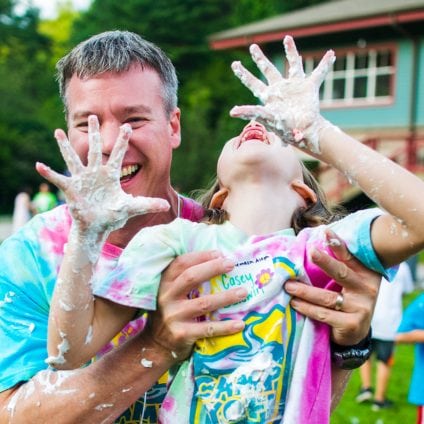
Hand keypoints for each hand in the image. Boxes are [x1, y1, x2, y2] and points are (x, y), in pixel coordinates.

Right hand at [35, 115, 168, 258]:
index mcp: (110, 175)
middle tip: (93, 115)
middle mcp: (95, 173)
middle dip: (94, 133)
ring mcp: (82, 179)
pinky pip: (58, 179)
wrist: (98, 225)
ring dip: (65, 146)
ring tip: (58, 131)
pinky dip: (49, 173)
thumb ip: (147, 204)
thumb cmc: (114, 215)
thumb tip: (167, 207)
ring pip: (73, 159)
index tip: (128, 126)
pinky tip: (39, 165)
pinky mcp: (72, 189)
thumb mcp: (131, 208)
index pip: (119, 155)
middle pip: (95, 149)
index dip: (123, 141)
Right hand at [147, 251, 246, 360]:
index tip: (220, 253)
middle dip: (213, 268)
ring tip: (243, 292)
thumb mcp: (171, 293)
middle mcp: (167, 297)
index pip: (181, 263)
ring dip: (226, 297)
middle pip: (191, 277)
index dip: (200, 256)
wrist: (156, 345)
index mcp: (165, 283)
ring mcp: (173, 316)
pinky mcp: (182, 334)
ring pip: (203, 303)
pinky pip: (208, 328)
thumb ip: (186, 279)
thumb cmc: (171, 312)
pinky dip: (225, 326)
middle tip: (232, 264)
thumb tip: (217, 261)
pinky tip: (240, 324)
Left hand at [230, 35, 335, 153]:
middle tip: (253, 47)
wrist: (304, 132)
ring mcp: (295, 87)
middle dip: (260, 59)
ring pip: (293, 64)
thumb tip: (232, 111)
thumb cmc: (285, 128)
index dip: (244, 74)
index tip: (235, 64)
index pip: (253, 83)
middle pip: (268, 70)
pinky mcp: (309, 87)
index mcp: (269, 96)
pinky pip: (318, 73)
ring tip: (287, 38)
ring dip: (291, 51)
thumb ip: (250, 112)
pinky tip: (331, 54)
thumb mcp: (266, 118)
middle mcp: (280, 89)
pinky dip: (325, 64)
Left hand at [285, 230, 380, 344]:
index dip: (338, 244)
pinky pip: (324, 314)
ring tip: (288, 286)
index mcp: (366, 274)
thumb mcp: (346, 282)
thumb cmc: (346, 299)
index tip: (325, 231)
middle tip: (310, 251)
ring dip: (305, 291)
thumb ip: (336, 267)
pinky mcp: (352, 325)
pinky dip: (307, 308)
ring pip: (327, 297)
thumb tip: (311, 245)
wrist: (354, 333)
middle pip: (341, 273)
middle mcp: (367, 289)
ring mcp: (361, 308)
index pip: (349, 257)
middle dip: (325, 261)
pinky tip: (295, 303)